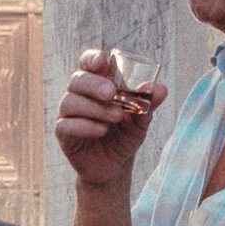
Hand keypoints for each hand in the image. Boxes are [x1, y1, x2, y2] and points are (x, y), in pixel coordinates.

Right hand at [54, 50, 166, 187]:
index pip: (88, 62)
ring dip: (94, 108)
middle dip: (94, 84)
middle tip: (112, 93)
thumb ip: (149, 103)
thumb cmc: (125, 135)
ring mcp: (69, 113)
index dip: (92, 59)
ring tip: (117, 117)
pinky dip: (84, 126)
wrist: (115, 166)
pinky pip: (66, 125)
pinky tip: (102, 130)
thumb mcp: (141, 119)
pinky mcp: (63, 133)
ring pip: (70, 101)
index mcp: (97, 82)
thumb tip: (161, 88)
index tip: (103, 61)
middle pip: (77, 79)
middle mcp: (79, 94)